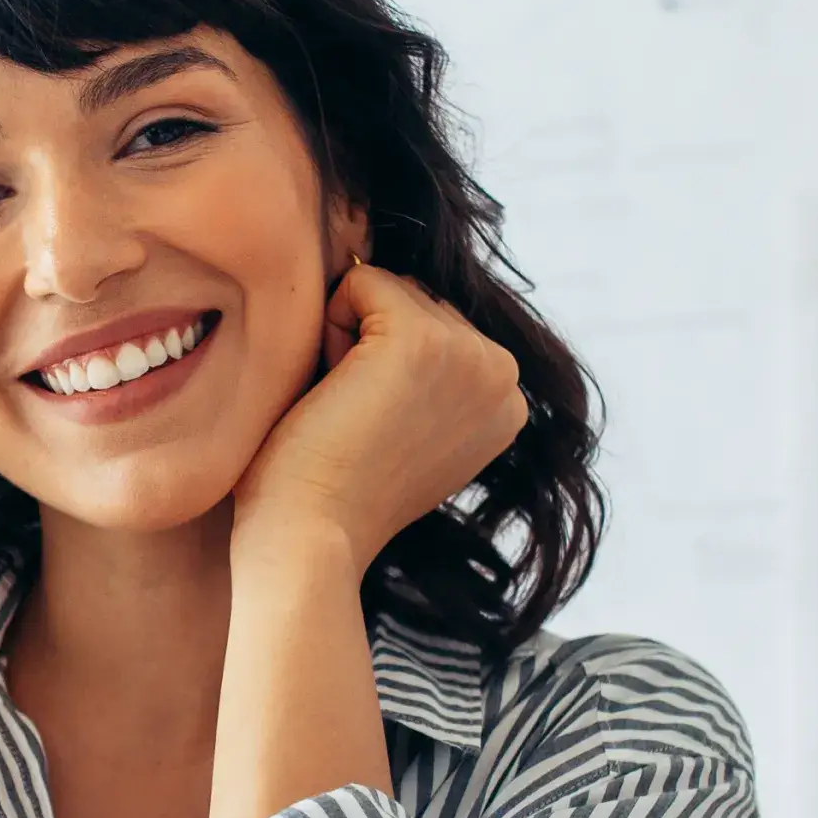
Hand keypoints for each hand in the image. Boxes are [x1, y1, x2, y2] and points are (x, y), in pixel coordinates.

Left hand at [231, 259, 526, 574]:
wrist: (310, 536)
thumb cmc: (333, 487)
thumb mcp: (408, 425)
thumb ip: (429, 374)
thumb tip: (397, 289)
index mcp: (507, 401)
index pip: (438, 325)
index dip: (385, 367)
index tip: (378, 432)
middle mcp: (504, 375)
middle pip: (415, 298)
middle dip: (368, 345)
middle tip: (356, 421)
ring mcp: (469, 354)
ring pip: (387, 289)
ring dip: (346, 339)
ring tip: (346, 409)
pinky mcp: (420, 339)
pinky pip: (358, 281)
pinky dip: (328, 328)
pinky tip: (334, 391)